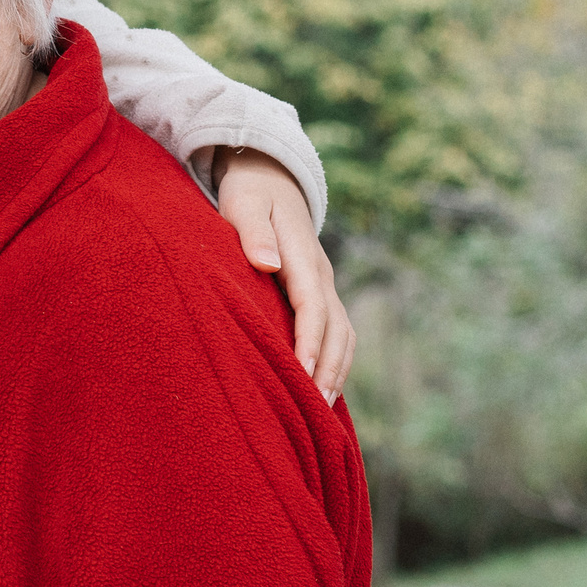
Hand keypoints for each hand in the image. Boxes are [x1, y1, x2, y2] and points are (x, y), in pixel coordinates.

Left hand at [213, 148, 353, 400]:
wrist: (270, 176)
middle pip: (335, 329)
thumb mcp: (244, 203)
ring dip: (336, 370)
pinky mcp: (320, 290)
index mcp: (303, 256)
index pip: (312, 307)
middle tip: (315, 410)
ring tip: (321, 410)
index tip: (302, 374)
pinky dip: (335, 359)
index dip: (309, 343)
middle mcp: (321, 274)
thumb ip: (253, 231)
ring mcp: (325, 283)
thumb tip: (268, 263)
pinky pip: (337, 331)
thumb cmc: (249, 192)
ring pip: (342, 334)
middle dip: (328, 369)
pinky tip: (322, 385)